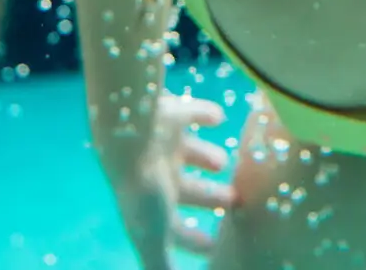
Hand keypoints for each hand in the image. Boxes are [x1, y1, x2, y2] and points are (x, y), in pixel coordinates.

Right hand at [119, 93, 236, 268]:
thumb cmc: (145, 190)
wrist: (130, 135)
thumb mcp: (154, 239)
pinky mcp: (171, 112)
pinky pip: (191, 112)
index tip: (214, 246)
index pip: (176, 229)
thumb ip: (160, 267)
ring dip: (207, 157)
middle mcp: (159, 175)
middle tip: (234, 200)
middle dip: (210, 197)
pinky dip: (205, 113)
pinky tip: (218, 116)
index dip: (194, 239)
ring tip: (223, 161)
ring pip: (189, 152)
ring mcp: (164, 144)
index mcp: (155, 207)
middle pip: (188, 189)